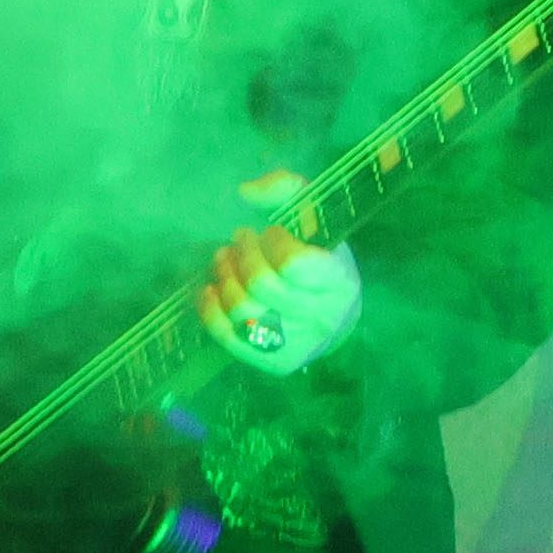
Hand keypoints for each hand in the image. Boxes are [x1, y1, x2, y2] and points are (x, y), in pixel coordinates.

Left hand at [198, 169, 363, 377]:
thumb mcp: (317, 218)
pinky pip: (229, 338)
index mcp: (341, 281)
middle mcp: (324, 317)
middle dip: (242, 256)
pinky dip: (211, 311)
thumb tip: (245, 191)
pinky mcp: (276, 362)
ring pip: (242, 311)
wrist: (335, 317)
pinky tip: (210, 290)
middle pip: (262, 286)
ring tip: (223, 259)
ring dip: (224, 278)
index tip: (271, 232)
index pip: (294, 263)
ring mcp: (300, 343)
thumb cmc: (323, 259)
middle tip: (238, 240)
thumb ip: (288, 190)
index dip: (273, 242)